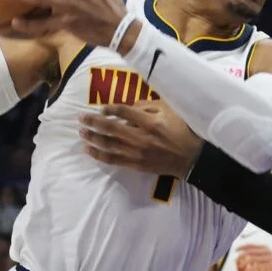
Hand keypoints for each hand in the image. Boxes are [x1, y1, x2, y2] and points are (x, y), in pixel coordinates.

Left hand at [80, 104, 201, 177]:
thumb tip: (129, 106)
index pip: (123, 111)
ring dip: (92, 138)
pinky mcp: (136, 164)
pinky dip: (99, 155)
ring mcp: (137, 153)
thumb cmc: (181, 131)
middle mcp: (140, 137)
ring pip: (108, 144)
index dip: (109, 108)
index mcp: (149, 122)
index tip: (102, 108)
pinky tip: (89, 150)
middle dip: (93, 122)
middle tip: (81, 118)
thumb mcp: (170, 111)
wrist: (190, 158)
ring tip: (81, 133)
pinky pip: (113, 160)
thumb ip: (149, 105)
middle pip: (110, 128)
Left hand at [237, 244, 271, 270]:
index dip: (242, 247)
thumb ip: (258, 254)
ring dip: (244, 263)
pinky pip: (256, 266)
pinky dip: (250, 269)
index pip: (250, 245)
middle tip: (235, 260)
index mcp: (265, 247)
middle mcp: (266, 251)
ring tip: (240, 266)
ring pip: (252, 259)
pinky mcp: (269, 266)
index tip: (236, 250)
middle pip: (249, 251)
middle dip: (241, 255)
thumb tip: (245, 255)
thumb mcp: (267, 255)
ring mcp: (268, 258)